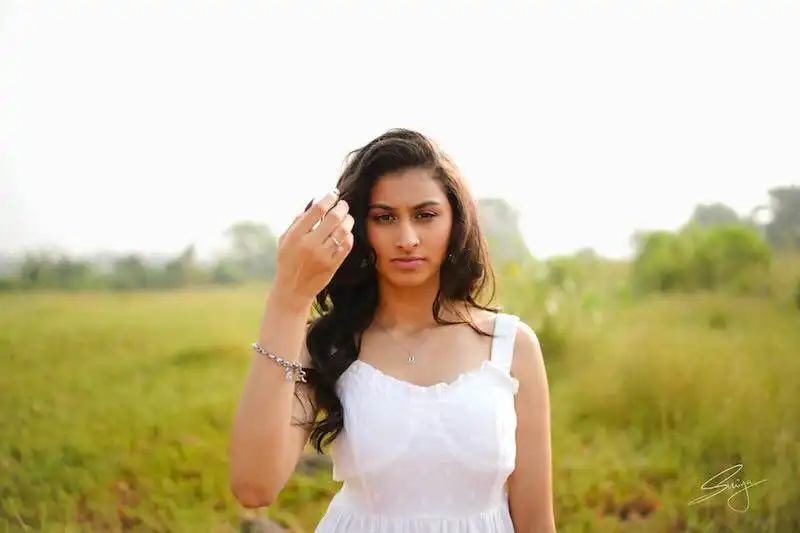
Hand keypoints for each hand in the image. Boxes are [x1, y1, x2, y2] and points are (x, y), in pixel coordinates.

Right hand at [272, 188, 354, 307]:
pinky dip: (349, 236)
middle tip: (344, 204)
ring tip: (347, 217)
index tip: (333, 194)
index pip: (316, 210)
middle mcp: (309, 245)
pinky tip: (347, 233)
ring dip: (348, 220)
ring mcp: (322, 256)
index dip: (328, 199)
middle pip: (333, 218)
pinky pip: (346, 246)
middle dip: (342, 207)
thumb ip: (297, 222)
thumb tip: (313, 203)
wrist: (292, 291)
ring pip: (342, 231)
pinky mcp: (332, 266)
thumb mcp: (285, 240)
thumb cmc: (288, 262)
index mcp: (296, 236)